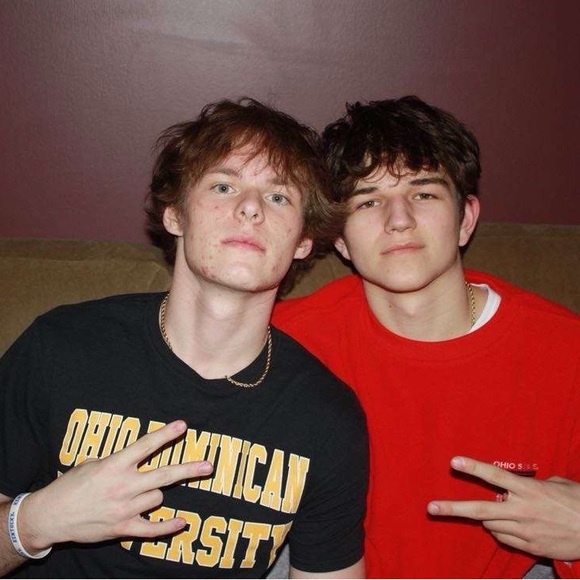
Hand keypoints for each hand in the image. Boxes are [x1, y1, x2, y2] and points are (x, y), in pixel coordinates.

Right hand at [20, 420, 212, 551]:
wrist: (50, 516)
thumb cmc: (71, 485)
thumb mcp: (92, 464)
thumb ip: (118, 462)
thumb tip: (138, 459)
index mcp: (114, 465)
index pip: (146, 446)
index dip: (166, 434)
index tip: (183, 425)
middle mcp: (123, 486)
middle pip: (164, 475)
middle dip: (188, 469)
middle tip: (208, 466)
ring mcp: (124, 509)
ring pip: (158, 498)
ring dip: (156, 494)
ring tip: (143, 492)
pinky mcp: (122, 528)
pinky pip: (151, 529)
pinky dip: (167, 527)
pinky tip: (182, 523)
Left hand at [427, 456, 579, 559]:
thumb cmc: (579, 503)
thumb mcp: (559, 484)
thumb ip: (533, 483)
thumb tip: (516, 487)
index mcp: (529, 490)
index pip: (494, 476)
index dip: (473, 467)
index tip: (454, 461)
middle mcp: (522, 510)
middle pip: (480, 509)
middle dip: (452, 508)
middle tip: (431, 507)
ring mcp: (524, 531)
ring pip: (490, 524)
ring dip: (488, 517)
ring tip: (503, 511)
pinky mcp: (529, 548)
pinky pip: (503, 538)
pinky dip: (501, 530)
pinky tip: (511, 525)